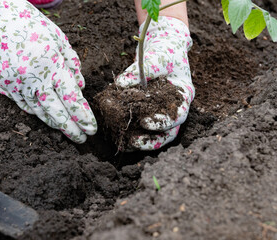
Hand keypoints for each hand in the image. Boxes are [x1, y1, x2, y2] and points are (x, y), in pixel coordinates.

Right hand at [0, 0, 96, 142]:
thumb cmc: (32, 26)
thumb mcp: (60, 40)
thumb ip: (72, 65)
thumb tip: (80, 88)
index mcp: (51, 66)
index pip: (71, 99)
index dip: (83, 116)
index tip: (91, 129)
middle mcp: (34, 79)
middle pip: (56, 112)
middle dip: (71, 129)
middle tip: (82, 139)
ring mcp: (17, 85)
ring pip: (40, 112)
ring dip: (55, 124)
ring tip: (67, 131)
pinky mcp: (5, 87)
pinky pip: (25, 106)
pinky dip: (38, 113)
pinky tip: (47, 118)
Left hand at [116, 16, 193, 150]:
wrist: (163, 48)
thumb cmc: (163, 52)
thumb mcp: (155, 58)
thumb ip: (141, 70)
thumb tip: (120, 83)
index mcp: (184, 95)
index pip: (178, 116)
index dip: (162, 123)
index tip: (144, 122)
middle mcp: (176, 108)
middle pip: (169, 133)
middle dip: (152, 140)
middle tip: (133, 142)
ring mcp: (163, 112)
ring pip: (158, 136)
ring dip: (142, 142)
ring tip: (125, 144)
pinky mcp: (150, 113)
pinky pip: (144, 129)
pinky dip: (133, 134)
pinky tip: (120, 137)